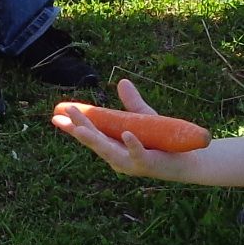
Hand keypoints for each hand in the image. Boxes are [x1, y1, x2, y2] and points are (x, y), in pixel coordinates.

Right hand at [49, 77, 199, 181]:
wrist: (188, 157)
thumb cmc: (162, 140)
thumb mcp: (143, 118)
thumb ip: (131, 103)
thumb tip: (122, 81)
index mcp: (114, 147)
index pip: (90, 136)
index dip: (72, 126)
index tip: (55, 115)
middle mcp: (118, 158)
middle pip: (94, 142)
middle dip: (78, 128)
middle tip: (62, 115)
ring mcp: (132, 162)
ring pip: (109, 150)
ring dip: (94, 139)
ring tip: (80, 129)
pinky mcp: (148, 163)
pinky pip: (138, 153)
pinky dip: (132, 144)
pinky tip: (126, 133)